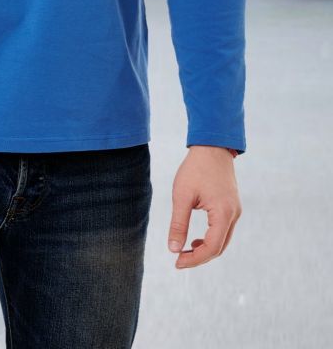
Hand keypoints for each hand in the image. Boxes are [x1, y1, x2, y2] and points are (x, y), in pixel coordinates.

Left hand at [167, 145, 241, 268]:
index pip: (211, 248)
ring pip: (223, 240)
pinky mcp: (232, 206)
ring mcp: (235, 211)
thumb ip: (178, 224)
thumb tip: (173, 249)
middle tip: (179, 260)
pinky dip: (211, 239)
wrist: (212, 146)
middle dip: (199, 257)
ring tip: (185, 251)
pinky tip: (196, 239)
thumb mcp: (182, 196)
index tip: (177, 262)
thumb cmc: (195, 169)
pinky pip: (224, 230)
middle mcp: (234, 215)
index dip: (194, 259)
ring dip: (206, 249)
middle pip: (219, 248)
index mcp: (223, 213)